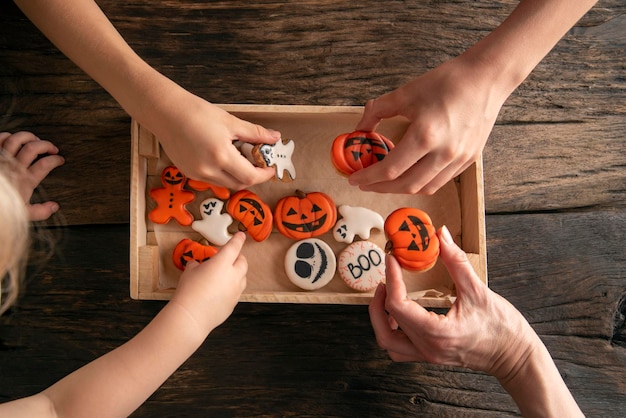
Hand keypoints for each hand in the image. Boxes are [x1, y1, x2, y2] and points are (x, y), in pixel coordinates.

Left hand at [0, 131, 64, 220]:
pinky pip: (1, 139)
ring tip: (35, 139)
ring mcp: (3, 159)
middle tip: (52, 148)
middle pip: (34, 148)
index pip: (46, 164)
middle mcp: (15, 167)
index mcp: (26, 180)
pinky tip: (14, 139)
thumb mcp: (24, 213)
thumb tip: (54, 206)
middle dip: (47, 145)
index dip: (56, 159)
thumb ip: (41, 211)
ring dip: (29, 136)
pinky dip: (8, 136)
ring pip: (18, 139)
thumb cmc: (3, 206)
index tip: (59, 159)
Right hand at [152, 92, 280, 189]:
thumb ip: (255, 133)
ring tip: (241, 159)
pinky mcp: (187, 172)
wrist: (164, 111)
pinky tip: (223, 158)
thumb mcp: (230, 121)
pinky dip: (222, 174)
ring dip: (237, 176)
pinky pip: (211, 179)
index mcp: (221, 157)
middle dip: (252, 177)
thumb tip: (275, 138)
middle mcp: (208, 170)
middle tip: (259, 164)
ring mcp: (196, 174)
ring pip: (224, 184)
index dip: (264, 175)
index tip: (270, 167)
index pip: (250, 177)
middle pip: (238, 184)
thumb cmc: (196, 112)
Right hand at [170, 232, 247, 332]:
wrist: (191, 316)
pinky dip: (233, 286)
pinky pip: (237, 290)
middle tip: (230, 257)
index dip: (238, 240)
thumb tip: (197, 265)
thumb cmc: (189, 292)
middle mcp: (233, 275)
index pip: (234, 247)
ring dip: (238, 272)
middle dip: (238, 257)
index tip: (241, 236)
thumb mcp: (189, 272)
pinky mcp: (234, 302)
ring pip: (243, 277)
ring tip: (226, 273)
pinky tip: (222, 289)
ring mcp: (235, 290)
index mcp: (222, 263)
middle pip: (243, 262)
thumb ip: (196, 265)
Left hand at [351, 56, 505, 194]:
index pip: (390, 169)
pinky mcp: (468, 159)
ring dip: (401, 189)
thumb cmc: (446, 81)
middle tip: (366, 183)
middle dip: (381, 188)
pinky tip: (410, 175)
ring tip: (385, 182)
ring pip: (425, 188)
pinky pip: (440, 181)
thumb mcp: (404, 93)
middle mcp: (443, 153)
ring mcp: (459, 159)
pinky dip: (421, 183)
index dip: (369, 178)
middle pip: (406, 185)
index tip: (355, 179)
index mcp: (425, 135)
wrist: (485, 78)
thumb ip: (377, 112)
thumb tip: (360, 129)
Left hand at [369, 225, 536, 378]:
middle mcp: (428, 348)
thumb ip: (456, 261)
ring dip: (380, 319)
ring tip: (386, 295)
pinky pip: (398, 349)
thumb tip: (440, 235)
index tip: (392, 259)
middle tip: (385, 276)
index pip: (398, 305)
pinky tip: (397, 315)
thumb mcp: (478, 290)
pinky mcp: (430, 356)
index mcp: (438, 333)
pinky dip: (390, 332)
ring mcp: (428, 355)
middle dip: (379, 298)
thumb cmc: (503, 328)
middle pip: (386, 326)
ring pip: (387, 342)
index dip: (391, 279)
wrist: (515, 356)